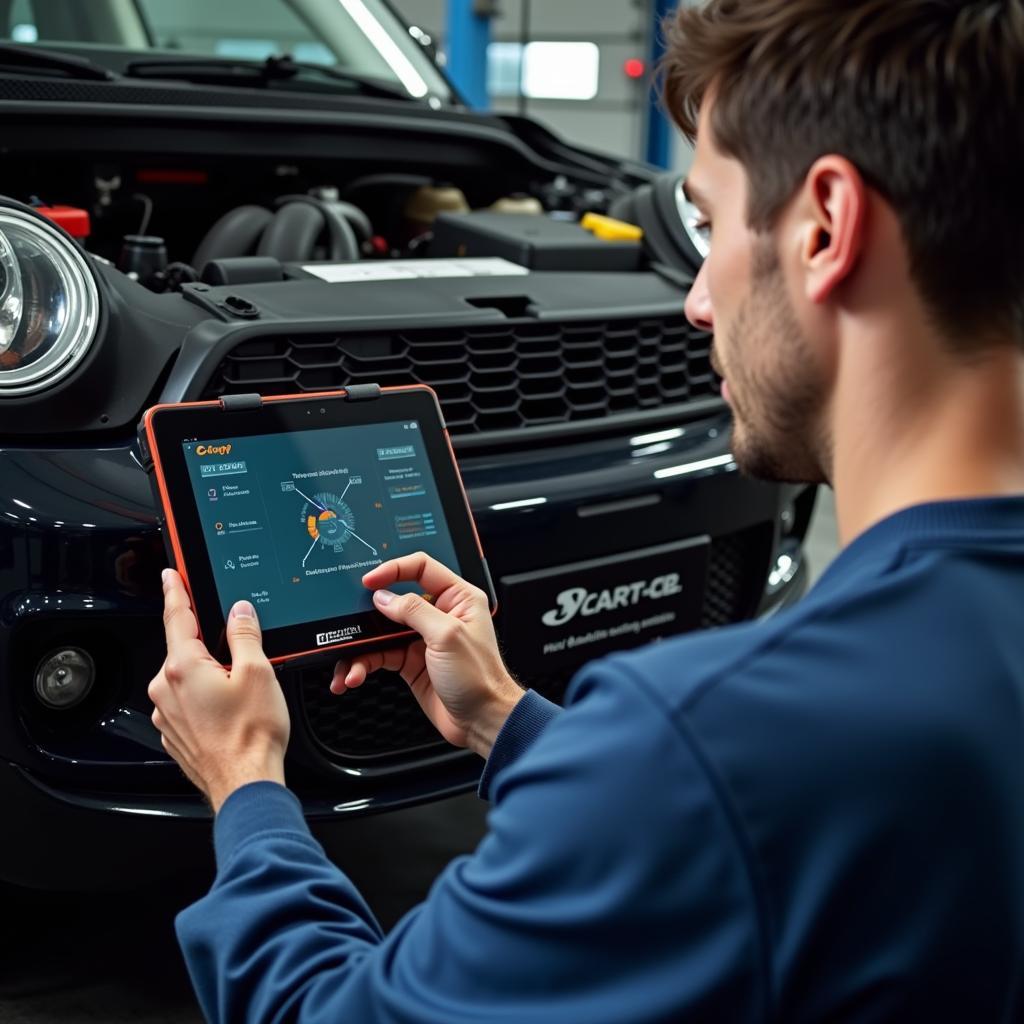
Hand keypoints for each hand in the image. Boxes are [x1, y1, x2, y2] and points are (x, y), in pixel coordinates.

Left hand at [148, 569, 288, 812]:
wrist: (245, 785)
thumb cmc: (251, 736)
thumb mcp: (258, 672)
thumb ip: (245, 635)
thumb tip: (239, 612)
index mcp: (182, 668)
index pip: (176, 617)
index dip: (175, 591)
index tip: (171, 575)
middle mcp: (166, 690)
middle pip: (186, 650)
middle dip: (210, 645)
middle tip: (240, 654)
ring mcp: (168, 715)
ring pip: (188, 679)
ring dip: (210, 676)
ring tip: (243, 694)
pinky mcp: (175, 734)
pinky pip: (189, 703)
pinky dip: (207, 699)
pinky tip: (232, 712)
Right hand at [331, 553, 522, 758]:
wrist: (482, 721)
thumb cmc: (480, 678)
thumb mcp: (447, 636)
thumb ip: (414, 611)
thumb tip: (384, 597)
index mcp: (458, 598)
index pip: (421, 568)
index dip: (393, 569)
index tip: (369, 580)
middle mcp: (439, 614)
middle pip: (395, 601)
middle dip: (367, 615)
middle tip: (348, 623)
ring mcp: (422, 638)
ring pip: (381, 632)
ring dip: (360, 649)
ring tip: (349, 666)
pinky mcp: (410, 661)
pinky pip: (379, 656)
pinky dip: (362, 665)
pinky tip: (353, 676)